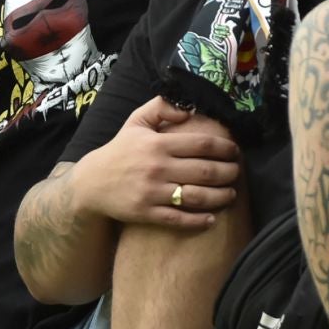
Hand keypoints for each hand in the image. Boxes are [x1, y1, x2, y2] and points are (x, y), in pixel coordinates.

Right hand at [73, 97, 239, 229]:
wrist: (91, 184)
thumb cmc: (120, 150)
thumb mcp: (136, 121)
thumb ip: (161, 107)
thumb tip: (188, 109)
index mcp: (158, 144)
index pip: (201, 144)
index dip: (224, 148)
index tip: (235, 151)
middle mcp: (157, 167)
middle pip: (204, 171)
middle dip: (228, 172)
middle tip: (237, 172)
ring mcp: (152, 192)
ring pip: (196, 196)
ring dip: (219, 197)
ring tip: (231, 194)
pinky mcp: (147, 213)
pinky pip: (178, 219)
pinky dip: (198, 221)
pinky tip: (212, 219)